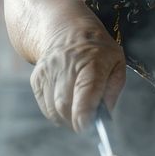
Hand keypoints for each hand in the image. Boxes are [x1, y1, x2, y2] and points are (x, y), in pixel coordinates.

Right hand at [29, 9, 125, 132]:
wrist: (66, 28)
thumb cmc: (97, 49)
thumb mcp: (116, 63)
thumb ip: (113, 91)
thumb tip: (104, 116)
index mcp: (92, 60)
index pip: (85, 90)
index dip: (84, 113)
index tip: (86, 127)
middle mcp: (66, 65)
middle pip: (65, 104)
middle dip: (76, 122)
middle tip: (87, 125)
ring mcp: (48, 71)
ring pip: (54, 109)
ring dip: (67, 120)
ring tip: (78, 114)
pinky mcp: (37, 79)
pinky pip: (46, 107)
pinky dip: (57, 113)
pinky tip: (67, 105)